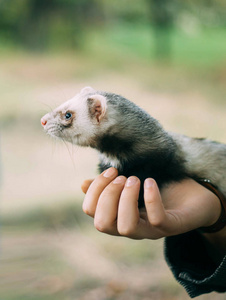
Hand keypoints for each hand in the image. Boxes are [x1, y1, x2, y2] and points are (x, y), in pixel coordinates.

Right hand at [82, 168, 221, 239]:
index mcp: (117, 216)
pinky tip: (150, 181)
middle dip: (107, 196)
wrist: (194, 198)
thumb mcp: (131, 184)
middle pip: (102, 224)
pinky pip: (157, 219)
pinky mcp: (172, 226)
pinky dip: (151, 198)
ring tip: (134, 179)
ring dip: (125, 199)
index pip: (90, 212)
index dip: (93, 190)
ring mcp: (151, 229)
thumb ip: (109, 186)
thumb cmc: (159, 190)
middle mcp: (130, 227)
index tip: (110, 171)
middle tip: (121, 176)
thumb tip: (82, 185)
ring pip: (126, 227)